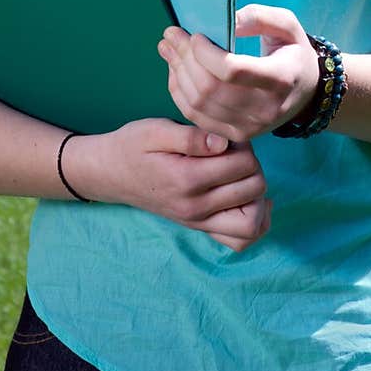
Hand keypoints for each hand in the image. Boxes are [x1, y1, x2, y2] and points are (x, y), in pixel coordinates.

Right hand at [73, 117, 270, 251]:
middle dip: (253, 164)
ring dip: (258, 195)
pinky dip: (255, 222)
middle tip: (234, 152)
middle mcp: (197, 207)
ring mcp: (199, 221)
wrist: (112, 173)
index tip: (227, 138)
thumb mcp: (155, 130)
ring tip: (242, 175)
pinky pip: (240, 240)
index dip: (243, 144)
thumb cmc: (134, 146)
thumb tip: (224, 143)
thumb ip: (191, 136)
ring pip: (253, 223)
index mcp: (188, 179)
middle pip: (254, 188)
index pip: (243, 164)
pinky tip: (251, 200)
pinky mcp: (200, 227)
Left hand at [157, 4, 319, 140]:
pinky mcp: (235, 134)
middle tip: (171, 35)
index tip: (196, 35)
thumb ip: (258, 17)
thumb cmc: (293, 53)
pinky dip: (180, 93)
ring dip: (177, 73)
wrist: (306, 93)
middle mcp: (265, 109)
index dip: (206, 53)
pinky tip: (176, 72)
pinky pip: (196, 117)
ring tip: (168, 48)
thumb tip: (225, 21)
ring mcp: (249, 126)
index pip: (233, 71)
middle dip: (185, 58)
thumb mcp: (287, 25)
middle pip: (210, 88)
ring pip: (199, 104)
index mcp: (280, 79)